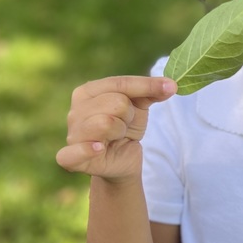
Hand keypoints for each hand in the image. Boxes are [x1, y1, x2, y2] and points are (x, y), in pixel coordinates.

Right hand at [55, 75, 175, 181]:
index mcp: (87, 92)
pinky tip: (99, 148)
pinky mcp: (71, 158)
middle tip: (125, 126)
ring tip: (117, 136)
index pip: (119, 84)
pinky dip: (87, 150)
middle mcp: (75, 111)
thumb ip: (150, 91)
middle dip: (129, 116)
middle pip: (115, 102)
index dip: (146, 86)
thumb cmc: (126, 127)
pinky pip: (73, 152)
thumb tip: (171, 85)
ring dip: (120, 131)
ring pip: (105, 123)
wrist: (122, 159)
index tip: (171, 87)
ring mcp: (72, 134)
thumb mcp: (139, 106)